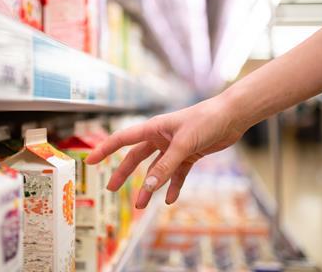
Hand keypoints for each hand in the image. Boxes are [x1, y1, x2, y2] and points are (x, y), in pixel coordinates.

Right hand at [85, 95, 245, 207]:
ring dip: (149, 187)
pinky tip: (169, 199)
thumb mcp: (183, 144)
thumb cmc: (206, 120)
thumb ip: (166, 166)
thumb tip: (148, 187)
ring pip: (156, 170)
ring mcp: (174, 148)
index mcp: (154, 128)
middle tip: (111, 189)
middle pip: (136, 158)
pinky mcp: (189, 155)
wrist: (231, 117)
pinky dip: (172, 186)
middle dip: (123, 173)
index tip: (89, 161)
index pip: (122, 139)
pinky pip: (176, 174)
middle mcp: (161, 138)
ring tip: (141, 205)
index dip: (105, 150)